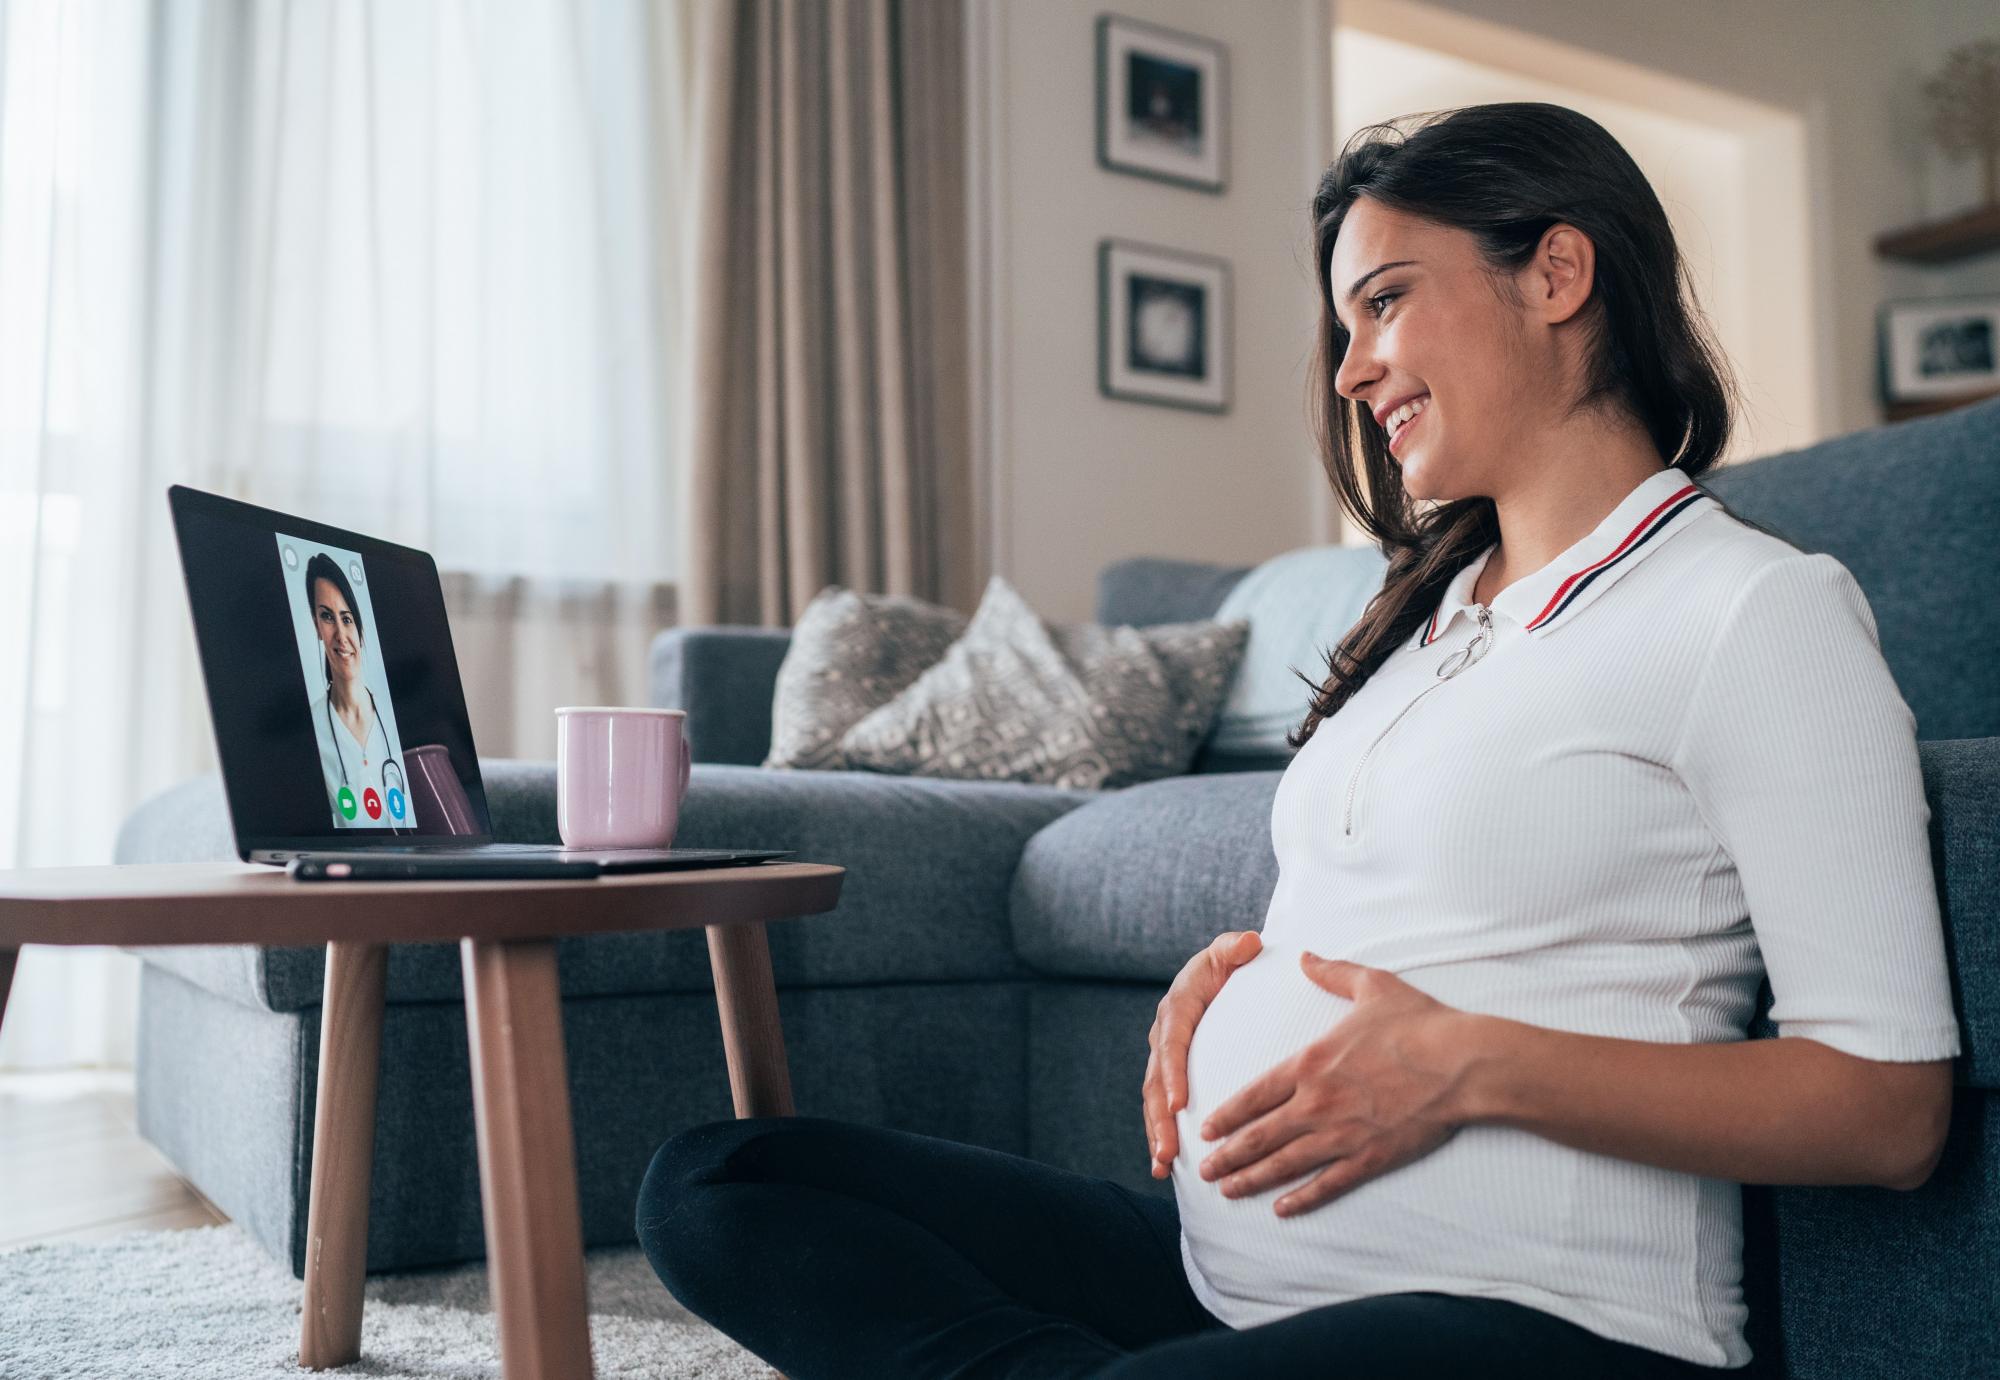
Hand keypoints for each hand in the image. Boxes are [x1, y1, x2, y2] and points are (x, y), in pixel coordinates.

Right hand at [1144, 930, 1262, 1178]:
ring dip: (1156, 1134)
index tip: (1179, 1103)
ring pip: (1154, 1101)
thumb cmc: (1231, 964)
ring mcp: (1165, 1058)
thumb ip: (1237, 947)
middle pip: (1155, 1081)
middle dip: (1159, 1119)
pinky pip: (1162, 1108)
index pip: (1172, 1042)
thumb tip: (1250, 943)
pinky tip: (1164, 1169)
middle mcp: (1165, 1035)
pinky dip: (1161, 1136)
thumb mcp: (1232, 951)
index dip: (1172, 1074)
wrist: (1223, 974)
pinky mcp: (1172, 1076)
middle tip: (1168, 1151)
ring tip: (1162, 1166)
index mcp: (1178, 1007)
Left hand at [1193, 953, 1474, 1216]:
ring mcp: (1341, 1134)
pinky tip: (1282, 1210)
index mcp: (1311, 1063)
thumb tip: (1304, 955)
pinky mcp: (1370, 1157)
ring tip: (1227, 1191)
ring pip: (1284, 1164)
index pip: (1254, 1095)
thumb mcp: (1372, 985)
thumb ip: (1332, 972)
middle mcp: (1317, 1102)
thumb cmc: (1420, 1023)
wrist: (1463, 1063)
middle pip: (1259, 1136)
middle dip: (1227, 1156)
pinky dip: (1301, 1199)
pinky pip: (1327, 1184)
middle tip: (1204, 1171)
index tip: (1206, 1129)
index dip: (1226, 1115)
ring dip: (1251, 1179)